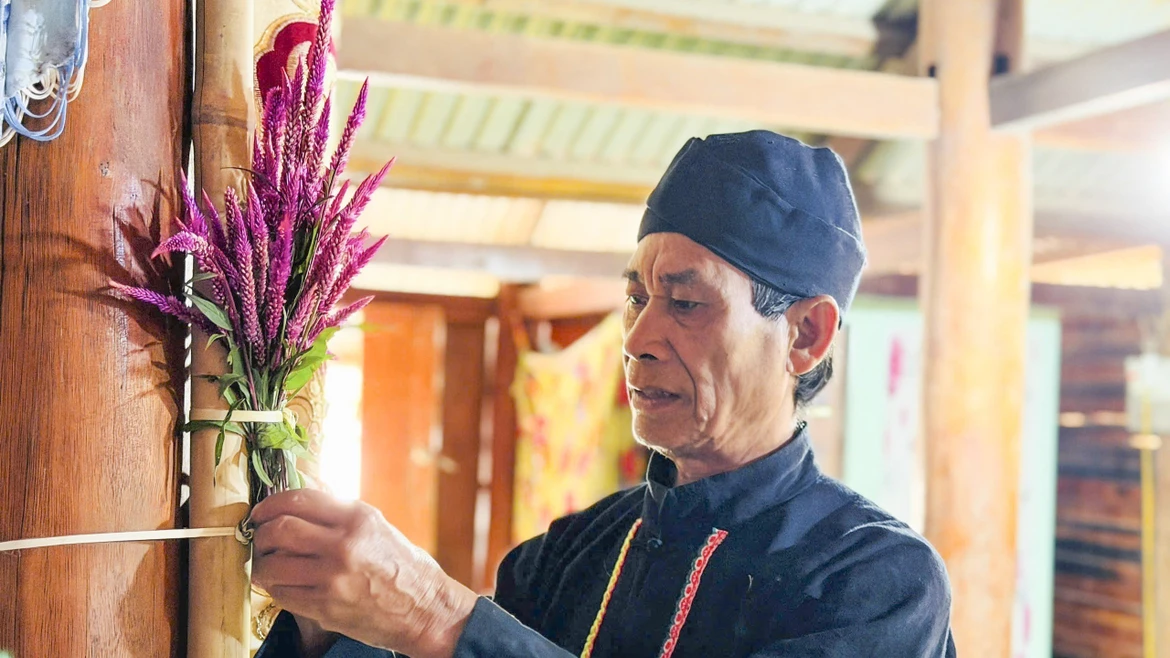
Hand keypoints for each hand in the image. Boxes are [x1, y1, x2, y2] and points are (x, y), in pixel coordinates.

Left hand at [251, 489, 477, 657]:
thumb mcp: (376, 526)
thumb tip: (303, 489)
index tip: (261, 513)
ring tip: (266, 565)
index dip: (270, 504)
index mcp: (358, 517)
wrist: (424, 610)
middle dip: (261, 534)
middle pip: (280, 530)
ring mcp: (333, 578)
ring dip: (262, 564)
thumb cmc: (402, 566)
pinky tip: (282, 585)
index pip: (299, 499)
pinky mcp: (326, 607)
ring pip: (273, 565)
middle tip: (260, 539)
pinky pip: (282, 594)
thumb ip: (339, 511)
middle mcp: (344, 544)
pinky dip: (275, 589)